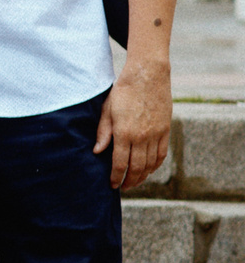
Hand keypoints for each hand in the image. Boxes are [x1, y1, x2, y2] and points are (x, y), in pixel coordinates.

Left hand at [97, 55, 172, 189]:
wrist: (148, 75)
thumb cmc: (123, 91)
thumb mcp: (107, 109)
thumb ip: (103, 132)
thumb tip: (97, 151)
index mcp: (124, 132)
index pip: (120, 163)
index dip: (115, 177)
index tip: (112, 185)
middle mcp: (142, 136)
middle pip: (136, 167)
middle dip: (129, 181)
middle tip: (123, 188)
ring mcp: (156, 134)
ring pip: (150, 163)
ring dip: (143, 176)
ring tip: (135, 182)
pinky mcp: (166, 130)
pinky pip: (162, 153)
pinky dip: (155, 165)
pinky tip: (149, 170)